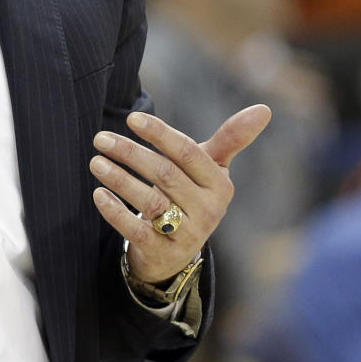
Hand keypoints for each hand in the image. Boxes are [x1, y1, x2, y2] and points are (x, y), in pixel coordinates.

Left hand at [89, 104, 271, 284]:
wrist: (177, 250)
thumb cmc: (191, 196)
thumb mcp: (211, 169)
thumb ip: (230, 139)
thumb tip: (265, 109)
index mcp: (219, 185)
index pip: (188, 153)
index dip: (160, 134)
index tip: (131, 118)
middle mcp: (208, 210)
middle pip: (165, 175)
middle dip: (130, 153)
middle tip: (101, 139)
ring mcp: (186, 234)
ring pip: (150, 201)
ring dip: (119, 179)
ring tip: (96, 162)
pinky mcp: (163, 252)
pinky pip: (136, 230)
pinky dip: (115, 211)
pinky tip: (98, 194)